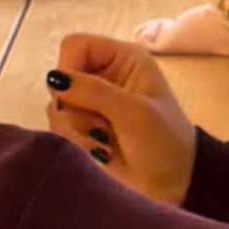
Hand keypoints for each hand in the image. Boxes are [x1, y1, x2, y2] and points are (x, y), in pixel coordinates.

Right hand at [43, 29, 196, 203]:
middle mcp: (103, 75)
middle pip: (60, 79)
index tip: (79, 96)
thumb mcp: (135, 112)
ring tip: (102, 142)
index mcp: (122, 58)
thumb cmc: (164, 141)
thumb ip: (95, 91)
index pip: (75, 45)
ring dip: (75, 128)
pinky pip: (59, 129)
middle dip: (73, 106)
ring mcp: (91, 104)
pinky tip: (98, 152)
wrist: (174, 182)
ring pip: (57, 107)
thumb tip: (55, 78)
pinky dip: (74, 142)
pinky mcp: (84, 129)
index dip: (70, 68)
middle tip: (99, 125)